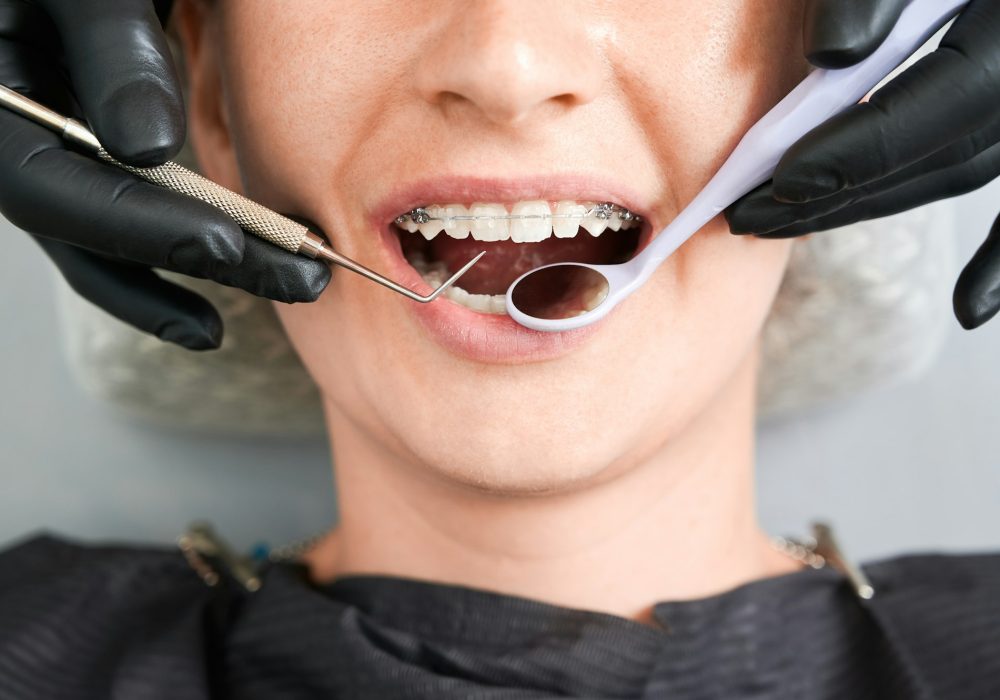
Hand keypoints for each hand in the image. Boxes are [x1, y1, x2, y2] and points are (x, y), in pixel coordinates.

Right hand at [0, 0, 329, 349]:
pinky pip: (131, 218)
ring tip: (289, 287)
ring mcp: (56, 153)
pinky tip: (243, 268)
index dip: (136, 226)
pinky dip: (183, 247)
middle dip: (198, 262)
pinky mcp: (98, 155)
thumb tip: (150, 151)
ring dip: (201, 274)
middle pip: (90, 235)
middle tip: (298, 278)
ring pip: (109, 245)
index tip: (226, 242)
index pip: (43, 188)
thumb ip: (111, 48)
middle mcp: (17, 139)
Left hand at [727, 0, 999, 329]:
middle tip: (749, 217)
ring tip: (791, 224)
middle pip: (940, 156)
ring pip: (964, 174)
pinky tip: (969, 310)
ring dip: (875, 204)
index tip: (771, 182)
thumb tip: (829, 58)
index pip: (931, 105)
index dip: (848, 150)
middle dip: (839, 192)